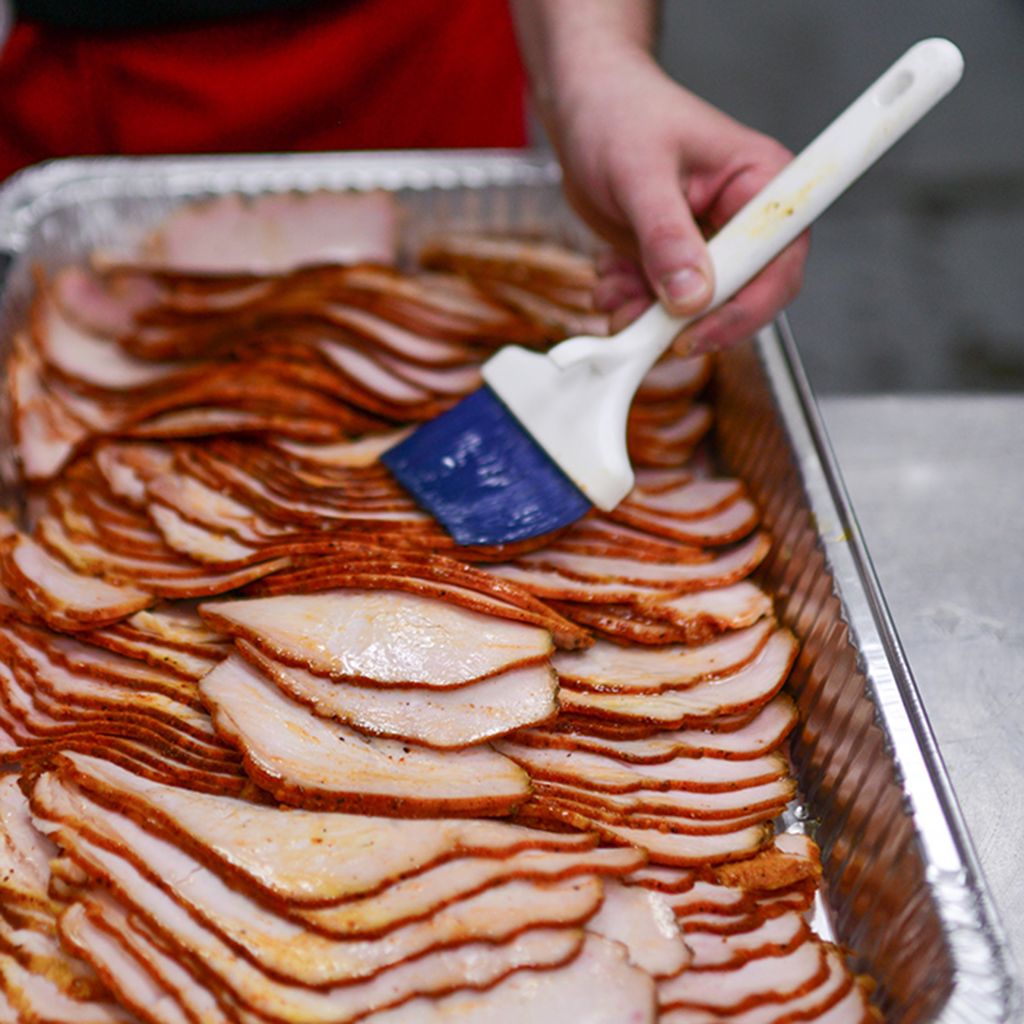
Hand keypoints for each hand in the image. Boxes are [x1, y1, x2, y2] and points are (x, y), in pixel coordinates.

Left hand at [552, 53, 808, 353]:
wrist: (583, 108)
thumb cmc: (619, 114)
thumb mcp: (640, 173)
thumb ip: (666, 237)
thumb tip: (691, 296)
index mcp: (761, 183)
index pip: (778, 265)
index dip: (743, 310)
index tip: (695, 334)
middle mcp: (744, 220)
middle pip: (740, 298)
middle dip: (687, 321)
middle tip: (642, 326)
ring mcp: (709, 244)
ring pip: (696, 311)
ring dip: (651, 317)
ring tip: (614, 290)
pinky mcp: (675, 260)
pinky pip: (663, 305)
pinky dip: (634, 305)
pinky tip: (611, 278)